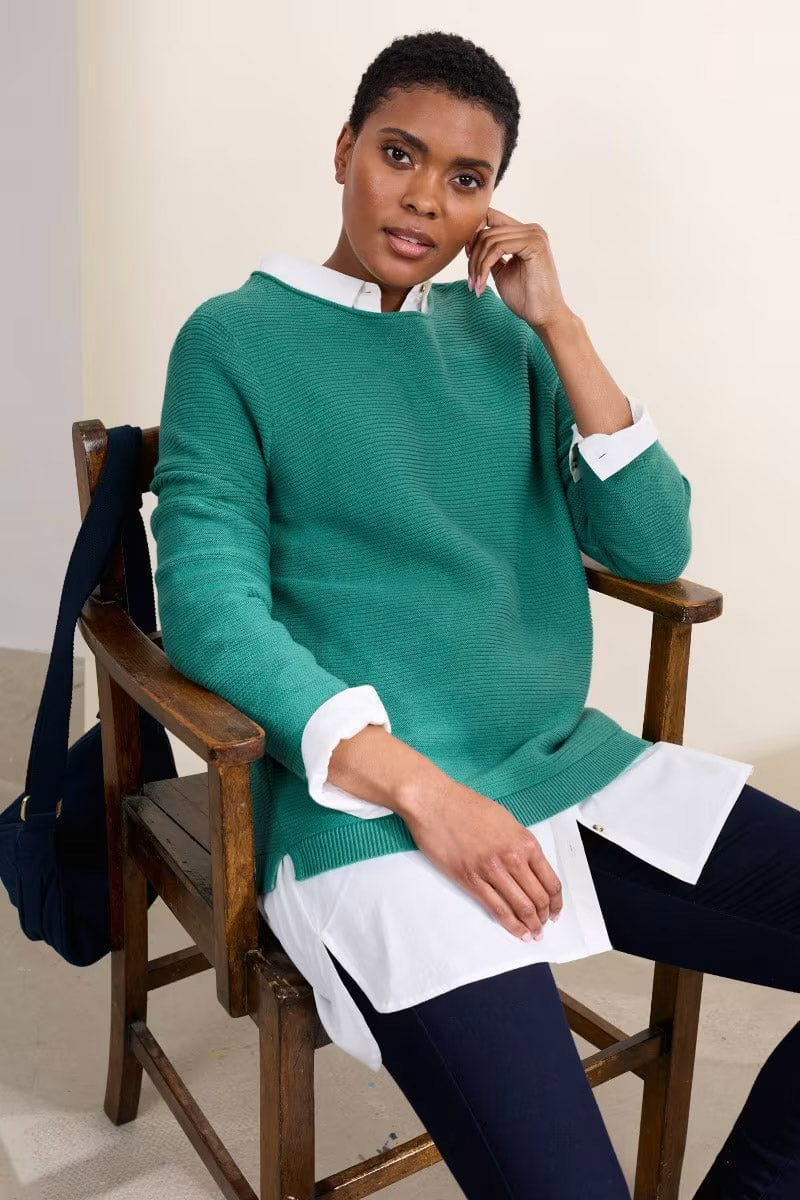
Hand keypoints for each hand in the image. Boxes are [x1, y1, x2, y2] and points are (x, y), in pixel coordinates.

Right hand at [401, 776, 563, 940]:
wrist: (434, 802)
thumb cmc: (466, 805)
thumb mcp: (505, 820)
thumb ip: (520, 844)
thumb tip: (530, 868)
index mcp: (525, 842)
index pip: (551, 881)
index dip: (556, 903)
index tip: (555, 911)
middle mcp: (512, 857)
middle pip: (538, 898)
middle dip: (544, 918)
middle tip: (543, 927)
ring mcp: (491, 870)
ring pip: (520, 907)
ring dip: (530, 925)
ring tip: (532, 934)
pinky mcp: (470, 879)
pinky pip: (497, 908)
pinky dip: (510, 924)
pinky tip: (516, 931)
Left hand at [465, 206, 573, 331]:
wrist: (544, 316)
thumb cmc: (525, 297)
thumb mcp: (502, 271)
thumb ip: (491, 255)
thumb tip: (470, 243)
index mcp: (524, 233)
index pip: (491, 217)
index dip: (472, 234)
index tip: (466, 256)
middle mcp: (531, 229)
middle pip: (487, 229)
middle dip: (472, 256)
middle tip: (470, 280)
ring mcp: (534, 235)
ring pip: (489, 238)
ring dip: (477, 264)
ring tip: (476, 285)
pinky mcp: (534, 244)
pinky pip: (498, 247)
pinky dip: (485, 266)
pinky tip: (482, 282)